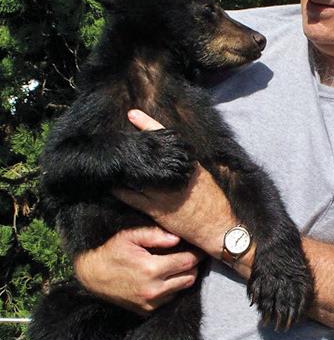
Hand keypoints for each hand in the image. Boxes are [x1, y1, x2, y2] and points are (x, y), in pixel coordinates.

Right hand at [74, 227, 203, 313]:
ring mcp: (150, 304)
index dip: (197, 254)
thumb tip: (178, 238)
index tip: (199, 248)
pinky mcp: (146, 312)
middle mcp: (154, 290)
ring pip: (182, 290)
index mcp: (151, 269)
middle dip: (193, 265)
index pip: (187, 262)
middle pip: (189, 277)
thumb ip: (155, 235)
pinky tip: (166, 278)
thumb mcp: (130, 236)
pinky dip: (172, 289)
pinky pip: (170, 300)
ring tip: (178, 265)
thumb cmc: (111, 252)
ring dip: (184, 278)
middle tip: (190, 255)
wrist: (91, 276)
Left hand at [114, 110, 253, 272]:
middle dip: (130, 148)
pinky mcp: (156, 210)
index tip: (132, 114)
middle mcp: (173, 175)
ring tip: (108, 159)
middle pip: (145, 156)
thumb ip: (188, 164)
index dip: (147, 124)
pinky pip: (132, 198)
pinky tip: (111, 185)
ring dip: (121, 169)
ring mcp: (163, 193)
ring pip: (134, 177)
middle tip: (114, 138)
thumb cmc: (214, 201)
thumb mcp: (204, 175)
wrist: (219, 225)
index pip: (165, 138)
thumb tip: (176, 154)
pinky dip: (120, 190)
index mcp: (187, 163)